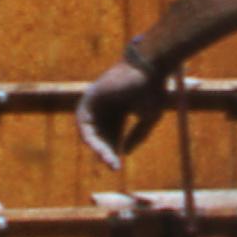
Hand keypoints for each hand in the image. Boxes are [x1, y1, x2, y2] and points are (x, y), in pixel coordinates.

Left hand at [77, 53, 162, 170]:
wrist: (151, 69)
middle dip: (106, 152)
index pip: (112, 137)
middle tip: (113, 166)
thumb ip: (137, 136)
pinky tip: (97, 147)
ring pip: (91, 131)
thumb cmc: (153, 90)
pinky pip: (83, 122)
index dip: (114, 153)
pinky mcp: (90, 97)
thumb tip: (125, 153)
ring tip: (106, 159)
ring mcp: (97, 102)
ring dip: (97, 147)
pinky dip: (88, 136)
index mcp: (120, 111)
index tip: (117, 167)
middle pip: (101, 137)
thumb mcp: (149, 118)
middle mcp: (106, 107)